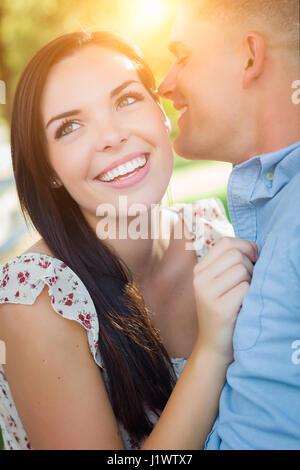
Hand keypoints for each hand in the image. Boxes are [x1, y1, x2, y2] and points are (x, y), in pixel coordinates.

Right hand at [193, 237, 256, 362]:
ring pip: (242, 270)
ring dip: (251, 281)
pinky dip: (250, 296)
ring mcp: (206, 294)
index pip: (225, 242)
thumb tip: (253, 246)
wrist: (214, 344)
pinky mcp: (219, 309)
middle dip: (250, 266)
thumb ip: (232, 261)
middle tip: (248, 283)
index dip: (244, 247)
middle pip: (236, 255)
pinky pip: (245, 288)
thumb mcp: (220, 282)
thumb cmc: (224, 309)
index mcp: (199, 269)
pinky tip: (243, 306)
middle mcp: (199, 278)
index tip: (252, 260)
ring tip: (244, 295)